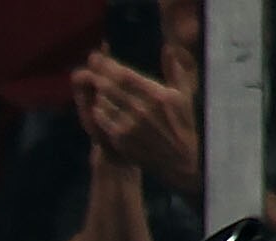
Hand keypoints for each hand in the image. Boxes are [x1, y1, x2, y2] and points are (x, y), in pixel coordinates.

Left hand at [75, 52, 198, 196]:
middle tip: (91, 63)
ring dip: (98, 90)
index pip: (125, 75)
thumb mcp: (184, 94)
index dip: (107, 65)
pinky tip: (99, 103)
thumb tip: (168, 48)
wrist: (178, 158)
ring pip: (104, 101)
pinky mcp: (121, 139)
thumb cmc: (183, 122)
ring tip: (94, 81)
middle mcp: (142, 109)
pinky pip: (103, 119)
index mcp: (157, 95)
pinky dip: (99, 108)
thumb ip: (175, 70)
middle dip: (98, 73)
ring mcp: (130, 125)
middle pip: (111, 86)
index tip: (97, 57)